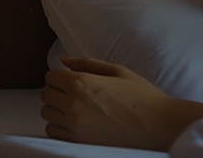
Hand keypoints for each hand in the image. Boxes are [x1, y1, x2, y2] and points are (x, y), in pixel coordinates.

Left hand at [41, 56, 202, 149]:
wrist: (156, 125)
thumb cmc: (140, 95)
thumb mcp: (117, 71)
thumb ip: (86, 63)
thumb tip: (63, 60)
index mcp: (82, 82)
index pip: (50, 76)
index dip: (60, 75)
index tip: (72, 78)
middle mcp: (73, 104)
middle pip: (45, 94)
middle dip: (57, 91)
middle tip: (76, 92)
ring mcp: (73, 125)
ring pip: (47, 113)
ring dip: (57, 108)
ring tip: (77, 107)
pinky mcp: (76, 141)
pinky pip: (52, 131)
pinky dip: (60, 125)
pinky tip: (77, 121)